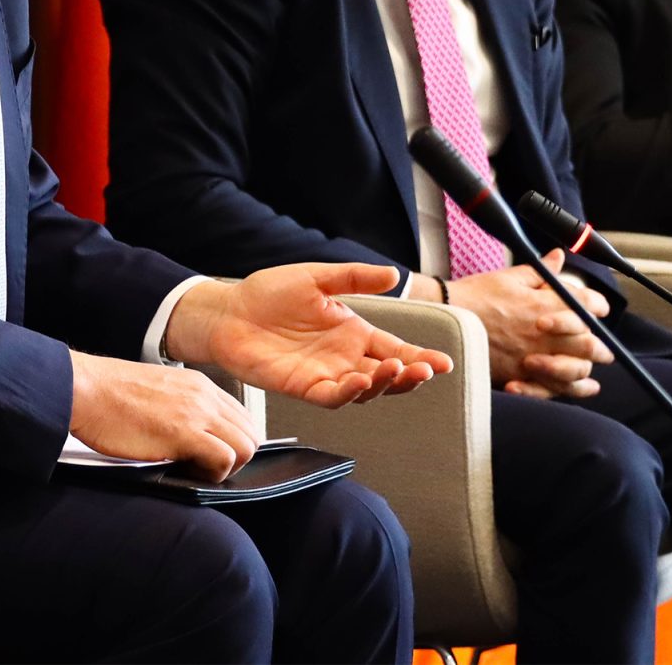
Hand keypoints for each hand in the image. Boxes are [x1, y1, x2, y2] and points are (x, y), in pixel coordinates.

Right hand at [66, 351, 262, 479]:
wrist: (84, 389)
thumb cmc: (108, 396)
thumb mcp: (158, 393)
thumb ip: (183, 409)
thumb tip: (194, 435)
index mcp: (198, 385)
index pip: (243, 418)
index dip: (233, 443)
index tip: (214, 454)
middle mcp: (203, 396)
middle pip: (250, 434)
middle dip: (235, 458)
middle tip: (205, 467)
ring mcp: (196, 412)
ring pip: (245, 447)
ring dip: (226, 467)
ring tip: (196, 470)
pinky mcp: (183, 433)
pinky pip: (224, 459)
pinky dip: (213, 474)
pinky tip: (187, 471)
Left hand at [162, 263, 453, 408]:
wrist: (229, 312)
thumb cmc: (269, 293)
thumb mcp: (316, 278)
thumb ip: (353, 278)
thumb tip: (393, 274)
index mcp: (353, 332)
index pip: (395, 348)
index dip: (420, 357)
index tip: (443, 363)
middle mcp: (344, 357)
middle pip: (387, 375)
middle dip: (409, 376)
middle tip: (424, 371)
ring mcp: (326, 374)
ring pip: (366, 390)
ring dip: (385, 384)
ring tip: (397, 371)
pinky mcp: (303, 387)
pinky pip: (333, 397)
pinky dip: (350, 393)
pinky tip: (361, 382)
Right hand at [446, 251, 613, 398]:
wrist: (447, 321)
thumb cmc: (476, 296)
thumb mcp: (510, 276)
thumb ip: (541, 271)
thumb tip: (558, 256)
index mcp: (546, 304)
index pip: (589, 305)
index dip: (599, 305)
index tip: (598, 307)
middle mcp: (546, 334)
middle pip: (591, 343)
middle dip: (600, 343)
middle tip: (601, 344)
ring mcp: (536, 358)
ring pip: (578, 370)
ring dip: (589, 367)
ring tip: (591, 365)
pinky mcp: (523, 376)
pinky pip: (556, 389)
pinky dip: (573, 390)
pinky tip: (582, 386)